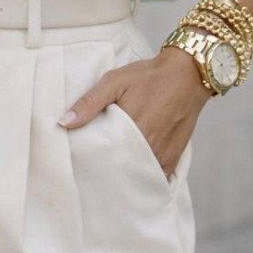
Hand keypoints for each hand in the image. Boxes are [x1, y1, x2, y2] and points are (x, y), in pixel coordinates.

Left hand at [57, 46, 213, 177]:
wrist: (188, 75)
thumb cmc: (148, 77)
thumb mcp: (114, 81)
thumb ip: (89, 102)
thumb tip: (64, 123)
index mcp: (130, 130)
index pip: (102, 158)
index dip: (90, 162)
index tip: (80, 162)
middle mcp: (147, 148)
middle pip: (120, 171)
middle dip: (106, 172)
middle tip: (92, 170)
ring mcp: (161, 155)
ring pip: (136, 176)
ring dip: (124, 175)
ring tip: (110, 173)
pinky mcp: (172, 158)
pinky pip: (154, 176)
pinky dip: (142, 176)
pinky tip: (132, 172)